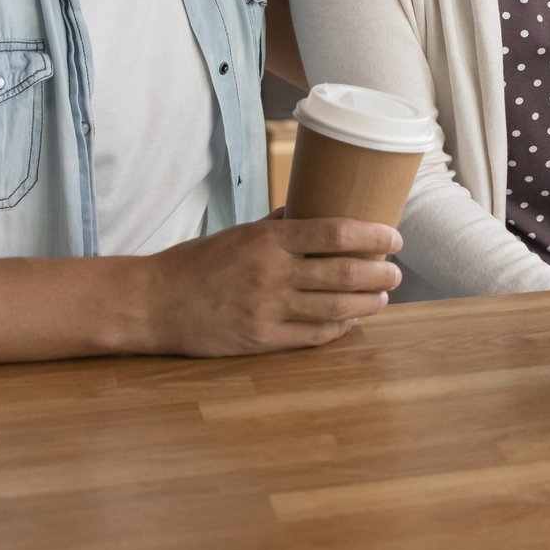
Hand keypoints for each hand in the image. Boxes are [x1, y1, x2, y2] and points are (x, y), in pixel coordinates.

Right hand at [143, 212, 402, 356]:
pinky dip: (339, 328)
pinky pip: (312, 336)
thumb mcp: (240, 232)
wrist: (153, 303)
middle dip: (380, 273)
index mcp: (268, 240)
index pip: (335, 233)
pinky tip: (351, 320)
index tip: (394, 238)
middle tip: (395, 272)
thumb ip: (281, 225)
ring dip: (368, 303)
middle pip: (344, 274)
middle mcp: (272, 274)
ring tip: (383, 297)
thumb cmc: (198, 263)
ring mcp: (267, 310)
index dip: (372, 236)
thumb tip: (319, 209)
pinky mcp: (260, 340)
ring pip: (335, 308)